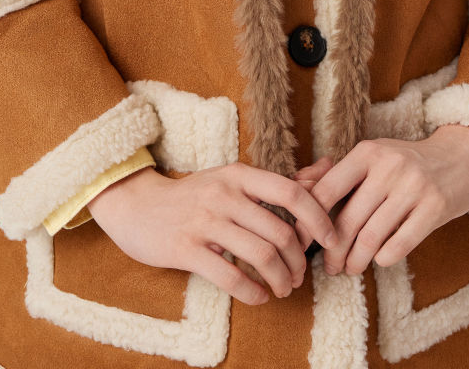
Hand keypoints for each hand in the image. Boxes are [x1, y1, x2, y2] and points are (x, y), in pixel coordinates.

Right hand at [87, 162, 340, 304]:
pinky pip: (230, 276)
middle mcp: (225, 194)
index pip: (291, 193)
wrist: (137, 205)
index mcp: (240, 175)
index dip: (317, 217)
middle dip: (298, 262)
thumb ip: (279, 182)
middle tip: (299, 276)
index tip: (331, 239)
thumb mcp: (234, 180)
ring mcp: (205, 221)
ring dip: (280, 279)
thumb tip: (325, 171)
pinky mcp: (187, 249)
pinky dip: (252, 292)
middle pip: (280, 232)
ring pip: (259, 255)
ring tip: (283, 289)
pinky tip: (259, 297)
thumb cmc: (194, 195)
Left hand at [299, 125, 468, 277]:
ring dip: (356, 261)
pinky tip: (379, 260)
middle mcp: (389, 166)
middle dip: (333, 252)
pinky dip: (384, 259)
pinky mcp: (435, 207)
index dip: (309, 222)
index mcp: (367, 152)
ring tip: (351, 268)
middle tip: (329, 267)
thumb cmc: (406, 161)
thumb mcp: (373, 156)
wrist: (460, 155)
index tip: (302, 242)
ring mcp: (414, 186)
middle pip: (348, 220)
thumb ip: (336, 172)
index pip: (327, 191)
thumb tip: (297, 182)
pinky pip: (399, 245)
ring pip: (372, 237)